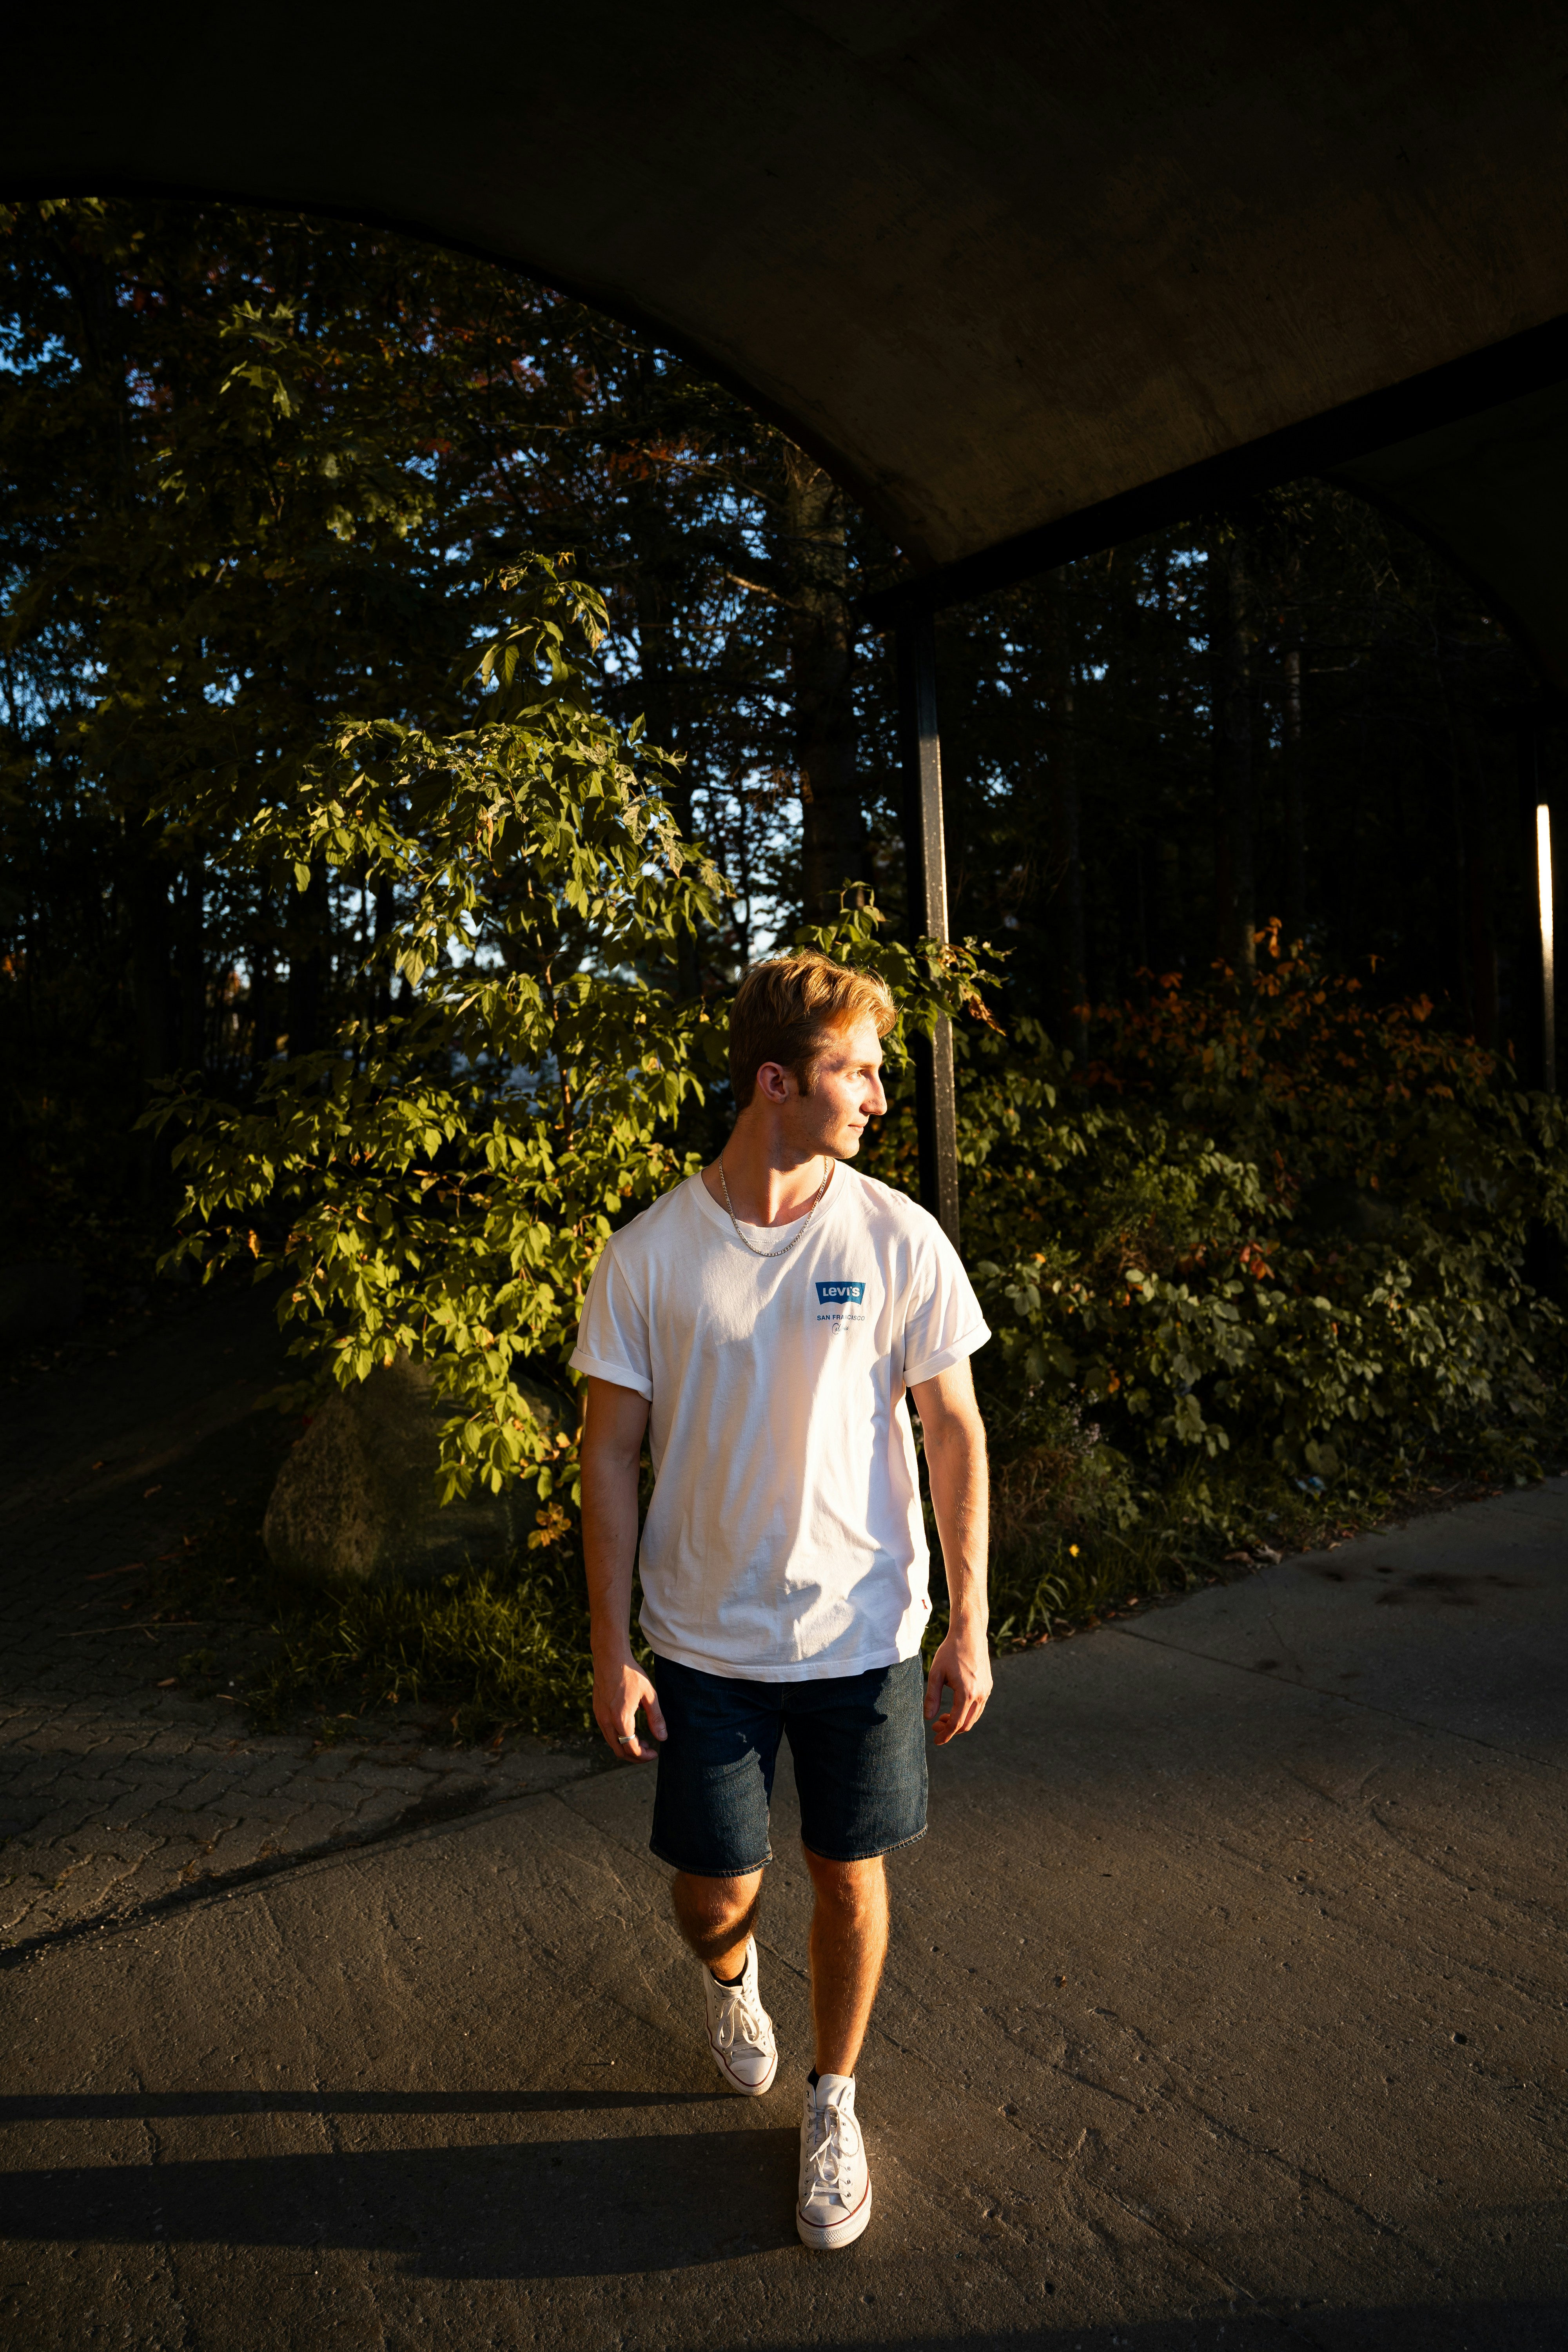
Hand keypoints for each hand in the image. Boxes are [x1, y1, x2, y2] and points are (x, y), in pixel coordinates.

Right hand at [592, 1653, 666, 1761]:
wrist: (610, 1658)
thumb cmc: (631, 1674)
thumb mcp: (649, 1695)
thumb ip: (656, 1718)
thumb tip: (662, 1738)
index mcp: (621, 1719)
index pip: (631, 1748)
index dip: (644, 1756)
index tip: (655, 1753)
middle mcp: (607, 1721)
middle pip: (619, 1751)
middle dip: (635, 1756)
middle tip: (649, 1751)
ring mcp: (599, 1717)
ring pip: (612, 1743)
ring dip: (626, 1747)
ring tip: (642, 1741)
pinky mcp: (597, 1711)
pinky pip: (607, 1732)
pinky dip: (619, 1738)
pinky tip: (630, 1729)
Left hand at [924, 1622, 991, 1745]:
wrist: (969, 1634)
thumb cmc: (950, 1651)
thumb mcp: (936, 1673)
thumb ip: (932, 1697)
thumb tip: (928, 1718)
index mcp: (967, 1693)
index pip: (956, 1723)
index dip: (945, 1735)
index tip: (936, 1741)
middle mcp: (980, 1694)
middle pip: (967, 1724)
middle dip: (951, 1729)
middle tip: (935, 1726)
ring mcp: (986, 1690)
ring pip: (974, 1717)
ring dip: (959, 1721)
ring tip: (942, 1717)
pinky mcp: (988, 1685)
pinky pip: (979, 1707)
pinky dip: (967, 1712)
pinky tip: (955, 1706)